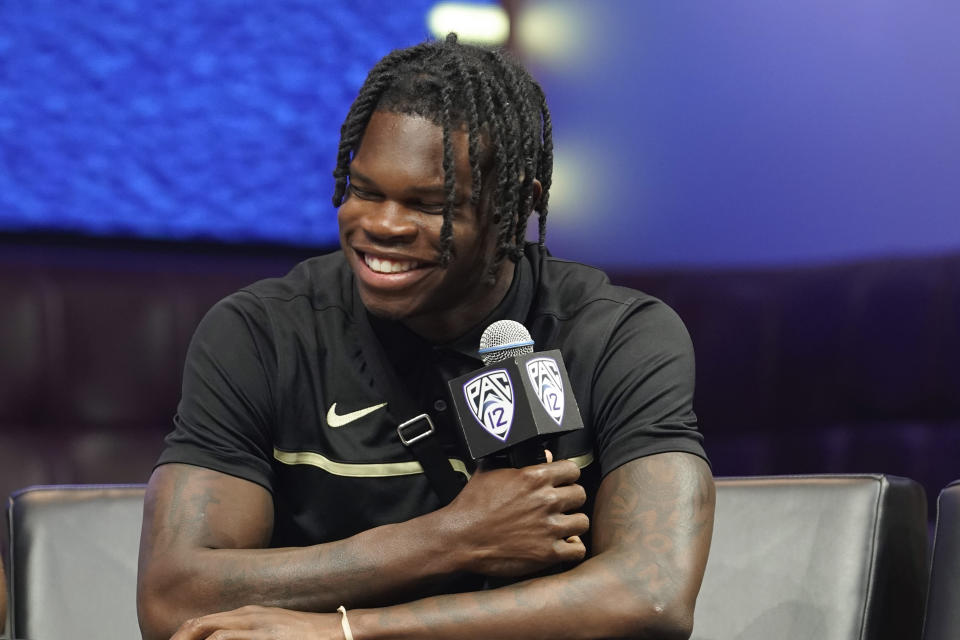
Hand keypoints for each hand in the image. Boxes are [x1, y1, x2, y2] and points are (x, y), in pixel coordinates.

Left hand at [169, 605, 340, 639]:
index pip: (202, 623)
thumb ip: (250, 633)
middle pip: (198, 626)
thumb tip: (224, 639)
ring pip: (209, 635)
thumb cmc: (307, 635)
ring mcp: (255, 627)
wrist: (337, 631)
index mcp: (247, 614)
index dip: (182, 638)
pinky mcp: (264, 638)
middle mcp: (247, 617)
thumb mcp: (273, 629)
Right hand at [443, 450, 588, 576]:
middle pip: (580, 494)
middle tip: (560, 505)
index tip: (562, 482)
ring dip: (572, 523)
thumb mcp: (490, 470)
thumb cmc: (472, 505)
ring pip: (582, 521)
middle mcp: (546, 501)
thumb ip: (516, 459)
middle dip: (570, 499)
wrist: (460, 538)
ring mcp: (548, 528)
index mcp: (534, 478)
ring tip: (561, 525)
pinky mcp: (547, 553)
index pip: (572, 470)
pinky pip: (577, 550)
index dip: (568, 476)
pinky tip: (562, 545)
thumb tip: (543, 454)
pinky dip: (572, 548)